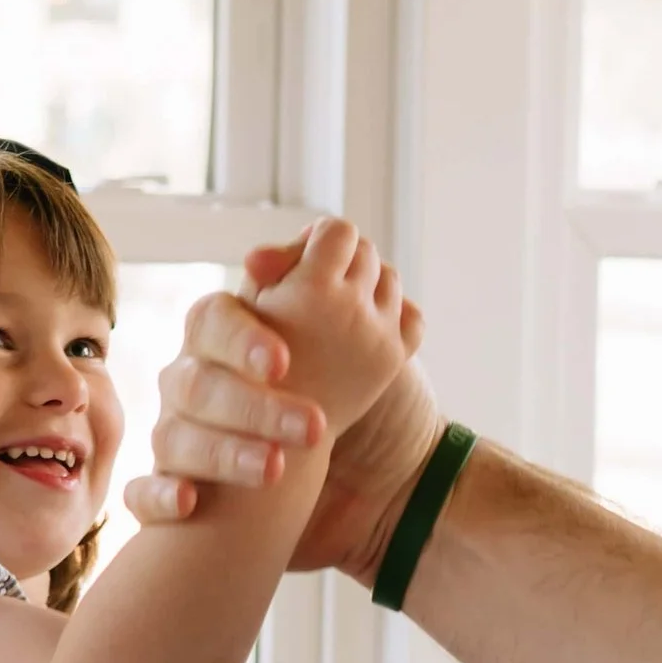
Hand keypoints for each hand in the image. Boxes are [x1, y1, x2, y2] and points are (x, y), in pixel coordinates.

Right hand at [123, 240, 443, 582]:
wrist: (347, 476)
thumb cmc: (330, 390)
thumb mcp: (333, 330)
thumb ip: (314, 283)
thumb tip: (280, 252)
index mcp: (220, 338)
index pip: (214, 322)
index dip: (245, 341)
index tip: (284, 365)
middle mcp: (192, 383)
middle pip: (199, 386)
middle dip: (255, 407)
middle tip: (312, 428)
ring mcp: (179, 437)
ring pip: (173, 440)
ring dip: (224, 454)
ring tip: (275, 469)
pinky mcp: (170, 492)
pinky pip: (143, 495)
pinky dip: (158, 496)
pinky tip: (188, 503)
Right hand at [243, 217, 411, 435]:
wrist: (279, 431)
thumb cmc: (249, 361)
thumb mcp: (249, 306)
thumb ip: (276, 263)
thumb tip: (299, 237)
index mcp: (311, 288)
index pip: (338, 232)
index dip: (321, 239)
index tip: (308, 255)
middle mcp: (351, 309)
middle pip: (367, 252)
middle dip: (345, 260)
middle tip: (323, 279)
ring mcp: (379, 335)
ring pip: (390, 280)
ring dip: (370, 284)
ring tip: (342, 303)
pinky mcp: (394, 359)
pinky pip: (412, 315)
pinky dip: (395, 313)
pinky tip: (367, 324)